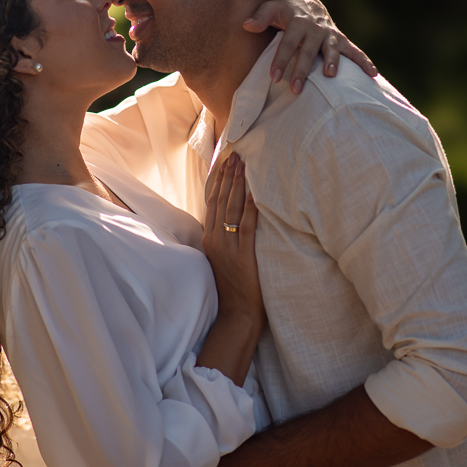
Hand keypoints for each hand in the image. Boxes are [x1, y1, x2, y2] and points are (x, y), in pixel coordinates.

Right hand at [201, 154, 262, 323]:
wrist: (237, 312)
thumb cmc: (233, 286)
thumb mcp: (222, 258)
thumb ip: (223, 237)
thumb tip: (230, 217)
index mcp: (209, 239)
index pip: (212, 203)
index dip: (219, 181)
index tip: (225, 162)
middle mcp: (215, 240)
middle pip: (221, 201)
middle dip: (229, 176)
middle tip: (236, 154)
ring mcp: (228, 247)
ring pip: (232, 209)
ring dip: (238, 185)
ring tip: (244, 165)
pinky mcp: (243, 256)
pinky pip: (247, 226)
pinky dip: (252, 208)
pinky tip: (257, 193)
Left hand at [245, 0, 376, 93]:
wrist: (308, 4)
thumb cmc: (285, 11)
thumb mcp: (272, 8)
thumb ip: (260, 17)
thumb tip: (246, 25)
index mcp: (297, 22)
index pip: (287, 43)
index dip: (281, 59)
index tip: (274, 77)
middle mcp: (315, 28)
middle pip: (308, 51)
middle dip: (302, 70)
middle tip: (294, 89)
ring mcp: (329, 34)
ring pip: (331, 50)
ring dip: (333, 62)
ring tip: (330, 76)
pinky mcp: (340, 40)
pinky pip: (354, 51)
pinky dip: (364, 61)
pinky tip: (373, 74)